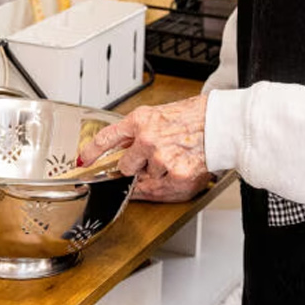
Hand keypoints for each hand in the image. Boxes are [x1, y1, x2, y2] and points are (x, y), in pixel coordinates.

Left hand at [79, 96, 213, 202]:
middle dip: (137, 165)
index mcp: (140, 121)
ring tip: (175, 158)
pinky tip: (181, 167)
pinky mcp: (175, 176)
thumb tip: (121, 150)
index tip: (83, 160)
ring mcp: (160, 159)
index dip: (92, 152)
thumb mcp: (158, 115)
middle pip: (125, 167)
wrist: (220, 123)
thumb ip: (137, 132)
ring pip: (145, 179)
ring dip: (157, 174)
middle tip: (156, 155)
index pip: (107, 138)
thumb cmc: (193, 117)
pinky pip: (161, 189)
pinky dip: (170, 182)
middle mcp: (147, 139)